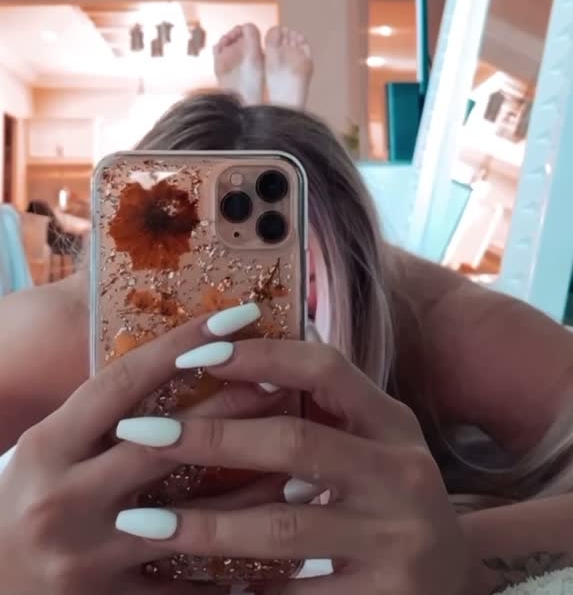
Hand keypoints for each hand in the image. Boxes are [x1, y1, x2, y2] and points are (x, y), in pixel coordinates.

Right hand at [0, 306, 279, 594]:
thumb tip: (180, 356)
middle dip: (235, 409)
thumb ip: (106, 411)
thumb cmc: (29, 498)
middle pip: (169, 442)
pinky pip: (188, 588)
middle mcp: (63, 499)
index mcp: (48, 446)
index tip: (236, 316)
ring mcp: (87, 557)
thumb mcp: (51, 445)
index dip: (184, 343)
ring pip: (193, 518)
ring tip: (305, 463)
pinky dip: (234, 568)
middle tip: (285, 382)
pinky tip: (279, 551)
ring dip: (255, 490)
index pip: (126, 382)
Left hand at [111, 333, 469, 594]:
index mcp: (394, 425)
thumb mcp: (377, 442)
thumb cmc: (393, 499)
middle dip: (209, 437)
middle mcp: (404, 476)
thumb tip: (248, 351)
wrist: (454, 585)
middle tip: (141, 434)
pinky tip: (190, 585)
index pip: (326, 369)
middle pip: (294, 443)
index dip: (260, 356)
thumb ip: (328, 407)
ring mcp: (397, 544)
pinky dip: (234, 589)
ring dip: (202, 525)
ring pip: (279, 531)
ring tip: (141, 519)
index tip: (197, 355)